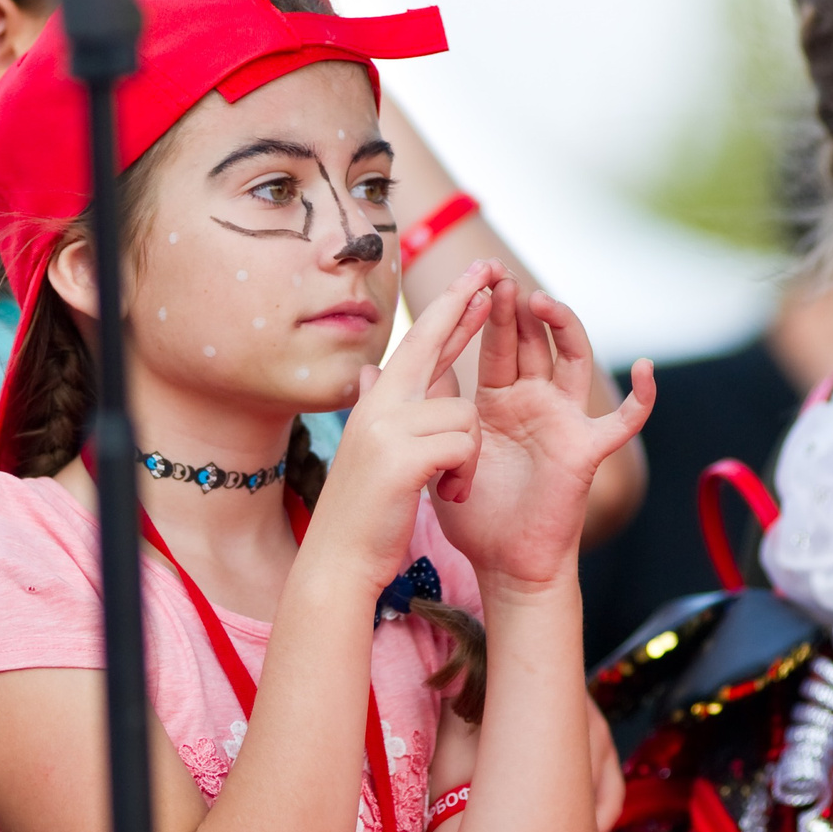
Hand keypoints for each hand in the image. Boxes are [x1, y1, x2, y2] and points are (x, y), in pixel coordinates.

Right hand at [306, 262, 496, 592]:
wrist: (340, 559)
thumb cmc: (363, 510)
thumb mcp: (374, 449)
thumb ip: (383, 405)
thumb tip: (372, 370)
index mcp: (376, 402)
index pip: (420, 345)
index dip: (450, 311)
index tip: (477, 281)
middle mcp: (379, 404)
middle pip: (430, 343)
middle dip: (465, 307)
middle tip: (492, 272)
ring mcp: (389, 427)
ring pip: (464, 414)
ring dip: (468, 455)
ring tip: (447, 485)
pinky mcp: (404, 456)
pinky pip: (463, 445)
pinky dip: (463, 475)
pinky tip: (446, 495)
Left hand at [430, 277, 651, 591]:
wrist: (502, 563)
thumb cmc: (472, 514)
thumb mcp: (432, 450)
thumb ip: (412, 409)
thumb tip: (370, 370)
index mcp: (498, 399)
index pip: (495, 342)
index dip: (486, 310)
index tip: (474, 275)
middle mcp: (534, 401)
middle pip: (532, 340)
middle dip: (516, 307)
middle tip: (498, 277)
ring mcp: (563, 420)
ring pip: (573, 359)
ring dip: (564, 326)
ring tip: (541, 302)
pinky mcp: (585, 448)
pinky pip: (624, 421)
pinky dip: (643, 397)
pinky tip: (647, 369)